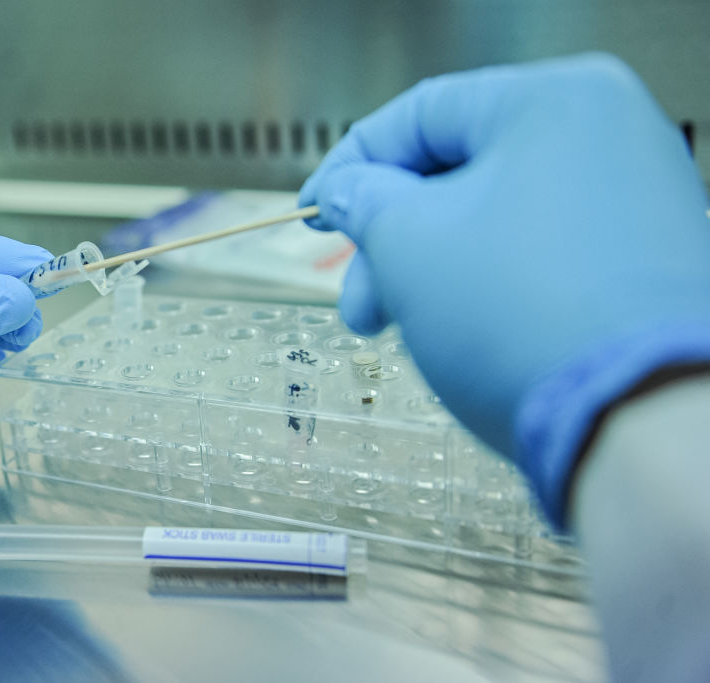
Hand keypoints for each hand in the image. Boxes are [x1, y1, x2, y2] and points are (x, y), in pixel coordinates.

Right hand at [300, 53, 709, 525]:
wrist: (640, 422)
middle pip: (461, 173)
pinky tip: (461, 333)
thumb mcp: (407, 244)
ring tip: (401, 330)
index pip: (421, 113)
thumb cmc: (517, 316)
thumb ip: (365, 202)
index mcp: (553, 102)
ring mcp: (637, 200)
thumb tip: (348, 192)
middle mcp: (610, 135)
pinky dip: (489, 285)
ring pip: (498, 219)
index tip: (313, 210)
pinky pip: (542, 254)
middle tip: (360, 303)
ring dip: (434, 270)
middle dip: (392, 241)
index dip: (352, 164)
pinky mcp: (646, 262)